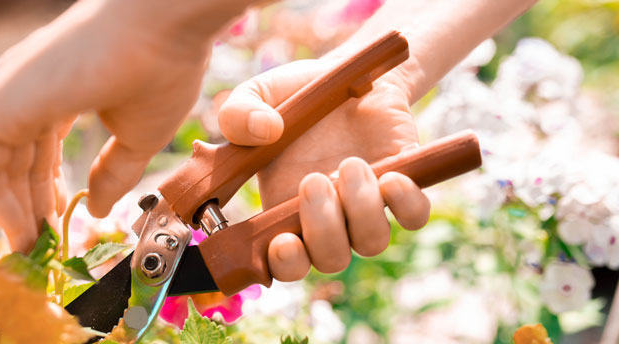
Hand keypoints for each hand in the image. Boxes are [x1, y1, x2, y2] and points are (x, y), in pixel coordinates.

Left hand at [0, 0, 255, 251]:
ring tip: (30, 248)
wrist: (166, 27)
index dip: (48, 190)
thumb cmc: (161, 70)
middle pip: (17, 159)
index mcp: (56, 90)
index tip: (59, 224)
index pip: (40, 149)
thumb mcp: (139, 136)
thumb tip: (97, 208)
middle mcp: (27, 88)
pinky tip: (20, 228)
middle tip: (40, 246)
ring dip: (12, 210)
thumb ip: (114, 173)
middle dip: (28, 206)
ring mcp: (12, 92)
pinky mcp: (4, 101)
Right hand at [218, 58, 430, 280]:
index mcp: (283, 209)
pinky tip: (393, 177)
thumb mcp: (257, 96)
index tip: (283, 241)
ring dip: (361, 209)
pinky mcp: (403, 185)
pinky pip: (413, 216)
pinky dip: (406, 203)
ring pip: (371, 241)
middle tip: (313, 181)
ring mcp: (366, 205)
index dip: (286, 264)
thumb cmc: (296, 96)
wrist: (347, 74)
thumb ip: (238, 113)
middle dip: (323, 229)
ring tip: (350, 164)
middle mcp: (327, 218)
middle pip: (330, 259)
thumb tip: (263, 132)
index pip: (283, 262)